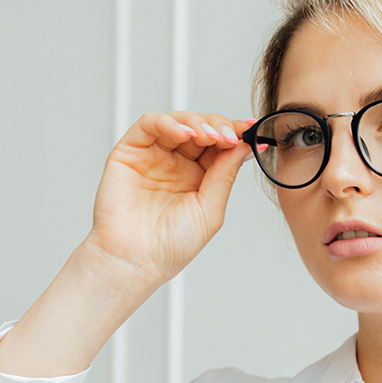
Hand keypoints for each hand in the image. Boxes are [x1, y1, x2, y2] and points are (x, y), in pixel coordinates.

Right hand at [85, 110, 253, 292]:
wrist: (135, 261)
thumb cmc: (171, 245)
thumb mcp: (210, 209)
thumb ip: (226, 174)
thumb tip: (245, 145)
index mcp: (198, 177)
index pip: (219, 145)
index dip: (235, 133)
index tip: (252, 129)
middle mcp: (176, 163)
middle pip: (201, 128)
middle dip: (219, 127)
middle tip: (230, 136)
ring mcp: (153, 156)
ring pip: (178, 121)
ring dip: (198, 123)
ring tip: (210, 136)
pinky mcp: (130, 151)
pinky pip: (149, 124)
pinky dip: (168, 122)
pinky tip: (184, 134)